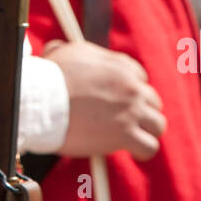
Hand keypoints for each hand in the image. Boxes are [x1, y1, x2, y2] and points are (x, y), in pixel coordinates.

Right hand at [45, 39, 165, 160]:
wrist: (42, 100)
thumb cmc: (48, 78)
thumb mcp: (61, 51)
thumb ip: (69, 50)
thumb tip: (59, 48)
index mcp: (120, 65)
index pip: (140, 78)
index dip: (130, 91)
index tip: (120, 101)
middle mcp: (131, 86)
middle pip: (152, 100)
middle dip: (141, 110)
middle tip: (126, 120)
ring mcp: (131, 110)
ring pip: (157, 124)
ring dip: (147, 131)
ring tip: (134, 138)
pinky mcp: (125, 134)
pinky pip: (149, 146)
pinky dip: (143, 151)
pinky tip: (134, 152)